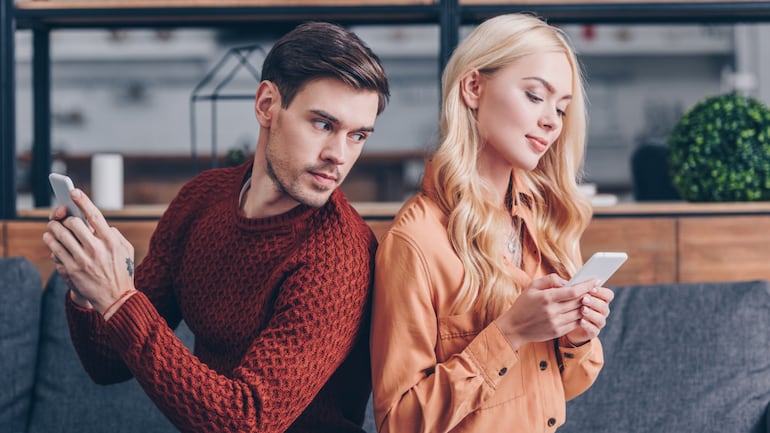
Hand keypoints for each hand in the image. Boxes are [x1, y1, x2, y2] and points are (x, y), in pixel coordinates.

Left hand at [43, 188, 135, 316]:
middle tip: (61, 217)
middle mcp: (96, 248)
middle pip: (73, 223)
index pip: (94, 216)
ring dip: (54, 228)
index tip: (73, 191)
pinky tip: (50, 239)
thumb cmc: (122, 271)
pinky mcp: (72, 270)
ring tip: (53, 227)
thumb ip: (114, 234)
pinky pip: (55, 250)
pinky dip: (50, 242)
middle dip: (65, 218)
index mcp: (111, 241)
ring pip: (60, 235)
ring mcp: (83, 260)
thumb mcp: (126, 250)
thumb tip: (99, 224)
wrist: (116, 298)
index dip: (82, 201)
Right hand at [494, 274, 596, 350]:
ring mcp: (555, 322)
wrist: (514, 328)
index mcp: (546, 297)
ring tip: (588, 300)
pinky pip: (575, 323)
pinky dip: (580, 316)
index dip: (587, 285)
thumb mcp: (532, 287)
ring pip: (579, 313)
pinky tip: (580, 311)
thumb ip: (549, 280)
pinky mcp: (557, 331)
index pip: (573, 291)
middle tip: (595, 289)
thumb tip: (567, 281)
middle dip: (589, 294)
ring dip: (586, 306)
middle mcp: (552, 311)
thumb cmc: (523, 305)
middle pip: (579, 302)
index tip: (595, 280)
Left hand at [564, 284, 613, 345]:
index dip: (601, 291)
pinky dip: (588, 325)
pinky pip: (594, 330)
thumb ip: (569, 288)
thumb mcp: (567, 294)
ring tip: (582, 310)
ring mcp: (598, 322)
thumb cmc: (567, 304)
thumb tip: (565, 284)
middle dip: (594, 302)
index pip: (608, 295)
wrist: (564, 323)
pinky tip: (580, 321)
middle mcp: (601, 311)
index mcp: (599, 299)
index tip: (591, 288)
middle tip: (584, 299)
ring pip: (601, 319)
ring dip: (592, 313)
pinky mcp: (592, 332)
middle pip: (605, 306)